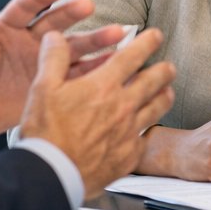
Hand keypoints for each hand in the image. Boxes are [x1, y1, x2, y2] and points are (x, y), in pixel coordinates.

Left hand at [0, 0, 129, 152]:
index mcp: (5, 28)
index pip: (25, 7)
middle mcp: (29, 41)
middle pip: (56, 23)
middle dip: (73, 14)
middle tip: (90, 6)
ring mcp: (43, 61)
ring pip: (73, 47)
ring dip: (94, 40)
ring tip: (116, 34)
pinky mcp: (52, 83)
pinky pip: (77, 74)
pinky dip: (95, 69)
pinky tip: (113, 64)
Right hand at [19, 28, 175, 194]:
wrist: (52, 174)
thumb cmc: (46, 133)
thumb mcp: (42, 89)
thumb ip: (53, 59)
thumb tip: (55, 37)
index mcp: (104, 86)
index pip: (133, 55)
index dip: (148, 42)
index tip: (155, 36)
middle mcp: (123, 106)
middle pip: (156, 80)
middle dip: (165, 70)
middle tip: (168, 67)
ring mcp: (130, 131)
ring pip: (159, 107)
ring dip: (164, 96)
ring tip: (167, 92)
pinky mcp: (130, 155)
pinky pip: (146, 138)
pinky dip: (148, 130)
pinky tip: (145, 129)